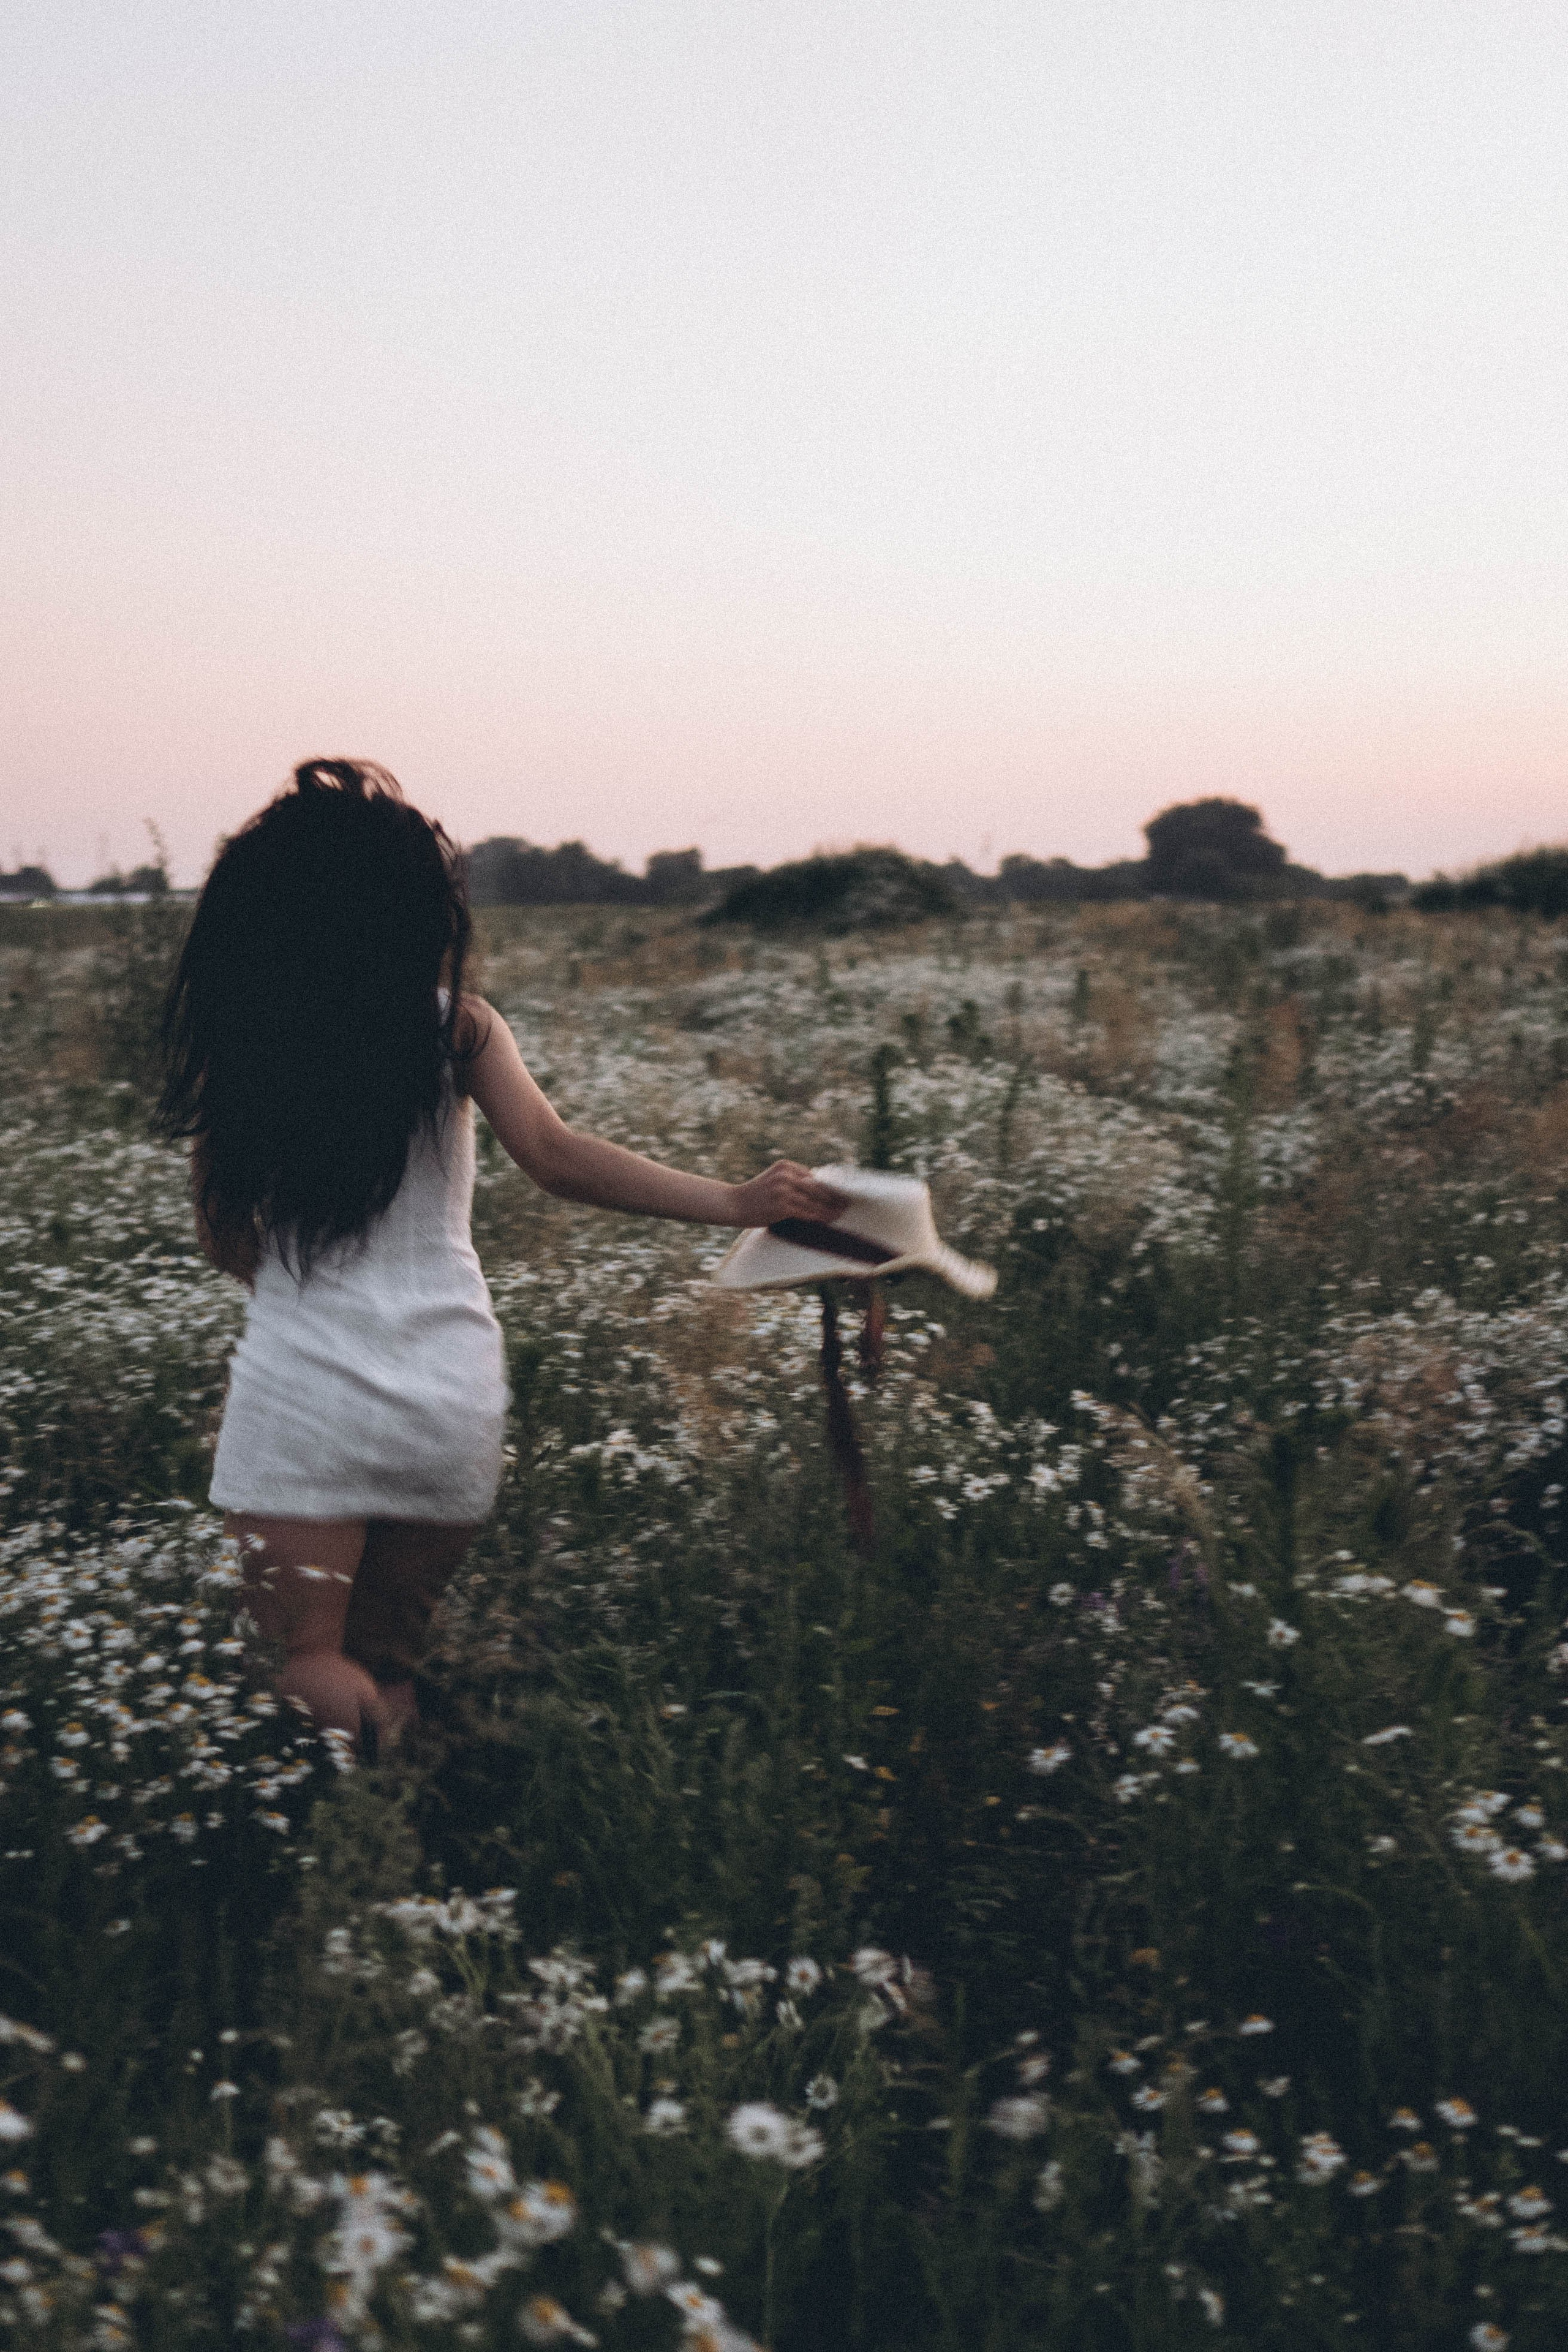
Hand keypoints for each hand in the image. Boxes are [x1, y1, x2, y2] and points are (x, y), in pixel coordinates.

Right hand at [728, 1161, 850, 1229]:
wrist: (733, 1204)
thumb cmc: (755, 1194)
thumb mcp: (773, 1179)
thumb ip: (792, 1180)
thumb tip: (817, 1187)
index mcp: (785, 1165)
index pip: (814, 1176)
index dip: (829, 1186)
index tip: (841, 1193)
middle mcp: (786, 1175)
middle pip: (817, 1187)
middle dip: (833, 1197)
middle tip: (847, 1203)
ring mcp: (784, 1190)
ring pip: (814, 1201)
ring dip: (829, 1209)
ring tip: (840, 1214)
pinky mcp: (782, 1206)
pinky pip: (806, 1212)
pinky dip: (818, 1217)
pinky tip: (827, 1220)